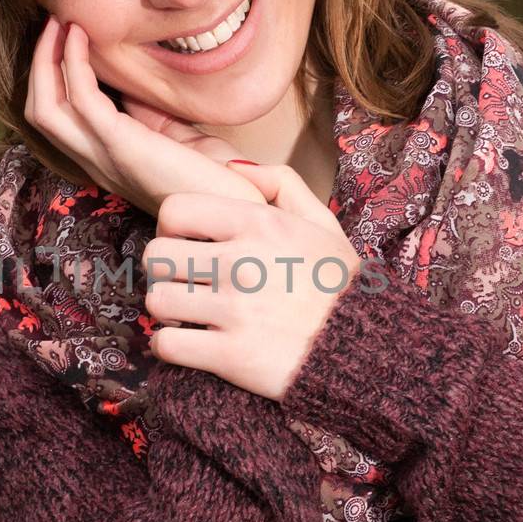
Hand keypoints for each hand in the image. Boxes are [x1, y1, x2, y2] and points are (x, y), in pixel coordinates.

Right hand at [24, 16, 268, 217]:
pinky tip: (81, 36)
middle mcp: (96, 163)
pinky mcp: (122, 146)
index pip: (56, 121)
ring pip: (45, 109)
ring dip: (46, 59)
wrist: (238, 207)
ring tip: (58, 22)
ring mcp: (104, 158)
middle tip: (52, 23)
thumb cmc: (215, 175)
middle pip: (40, 114)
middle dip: (38, 64)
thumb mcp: (170, 135)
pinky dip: (74, 62)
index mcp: (105, 161)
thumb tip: (128, 83)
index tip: (63, 39)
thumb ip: (143, 112)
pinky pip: (81, 98)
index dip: (49, 79)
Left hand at [141, 163, 362, 400]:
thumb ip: (281, 184)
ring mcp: (233, 309)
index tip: (186, 244)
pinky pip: (165, 344)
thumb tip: (231, 166)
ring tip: (188, 315)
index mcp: (259, 223)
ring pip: (157, 301)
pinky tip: (189, 344)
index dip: (171, 228)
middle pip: (156, 256)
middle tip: (184, 283)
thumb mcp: (322, 223)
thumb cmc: (340, 286)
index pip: (174, 211)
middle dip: (164, 271)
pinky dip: (169, 346)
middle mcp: (241, 261)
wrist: (366, 349)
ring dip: (167, 311)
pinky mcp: (229, 354)